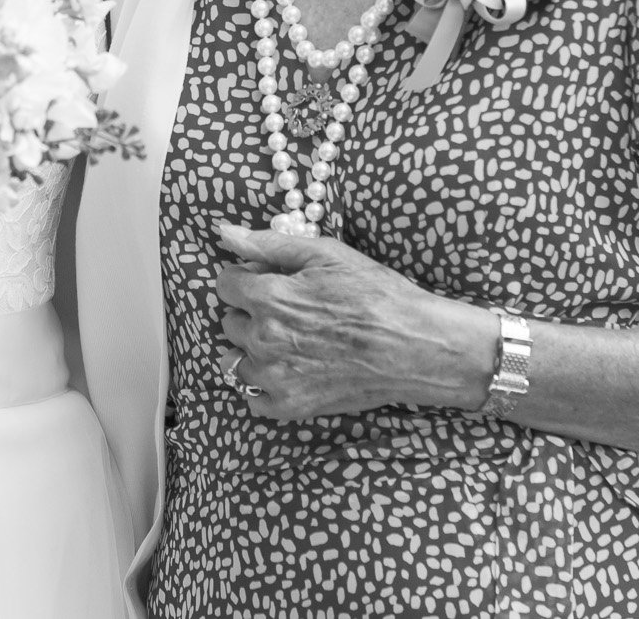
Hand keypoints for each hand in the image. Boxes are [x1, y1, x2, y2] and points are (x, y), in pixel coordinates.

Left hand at [214, 222, 497, 421]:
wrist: (413, 346)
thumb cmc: (374, 293)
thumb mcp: (324, 254)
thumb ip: (268, 244)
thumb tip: (224, 232)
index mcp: (268, 298)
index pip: (225, 285)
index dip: (246, 278)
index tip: (270, 279)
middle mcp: (263, 339)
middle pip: (231, 321)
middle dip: (252, 311)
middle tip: (289, 309)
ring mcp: (274, 377)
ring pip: (235, 359)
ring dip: (253, 348)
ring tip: (289, 340)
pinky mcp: (290, 406)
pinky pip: (253, 396)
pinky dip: (264, 383)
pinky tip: (290, 368)